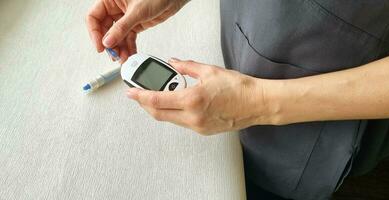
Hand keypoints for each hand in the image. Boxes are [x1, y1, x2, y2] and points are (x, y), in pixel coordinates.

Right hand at [86, 0, 187, 61]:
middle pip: (105, 29)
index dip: (94, 33)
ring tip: (123, 58)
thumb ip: (122, 27)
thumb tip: (108, 41)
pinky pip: (128, 37)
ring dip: (119, 48)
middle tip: (113, 55)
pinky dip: (129, 47)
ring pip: (117, 36)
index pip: (94, 17)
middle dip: (109, 44)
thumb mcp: (137, 12)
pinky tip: (130, 54)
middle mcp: (116, 7)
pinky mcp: (136, 23)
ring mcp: (125, 16)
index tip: (100, 46)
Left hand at [126, 59, 277, 134]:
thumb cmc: (238, 88)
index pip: (156, 100)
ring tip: (161, 96)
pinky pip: (181, 123)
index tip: (131, 92)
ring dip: (160, 109)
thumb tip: (173, 63)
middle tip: (140, 95)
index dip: (140, 96)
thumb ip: (186, 66)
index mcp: (192, 100)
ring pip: (169, 119)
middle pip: (158, 114)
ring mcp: (197, 126)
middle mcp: (192, 117)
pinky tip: (178, 103)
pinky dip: (174, 113)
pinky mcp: (203, 131)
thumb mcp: (209, 71)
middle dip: (145, 105)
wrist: (256, 104)